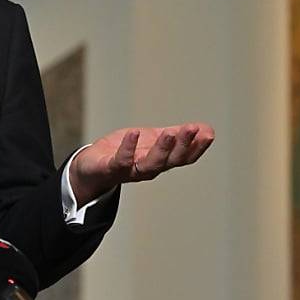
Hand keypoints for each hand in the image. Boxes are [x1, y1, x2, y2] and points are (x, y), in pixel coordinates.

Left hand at [69, 123, 214, 205]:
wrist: (92, 166)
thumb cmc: (125, 152)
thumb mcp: (154, 140)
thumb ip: (177, 135)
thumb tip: (208, 129)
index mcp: (161, 161)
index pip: (184, 157)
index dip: (197, 147)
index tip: (208, 134)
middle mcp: (149, 169)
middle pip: (170, 161)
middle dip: (182, 145)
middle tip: (192, 129)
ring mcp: (130, 171)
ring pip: (150, 165)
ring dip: (161, 149)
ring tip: (169, 133)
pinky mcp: (110, 169)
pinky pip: (121, 161)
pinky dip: (128, 148)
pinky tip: (134, 133)